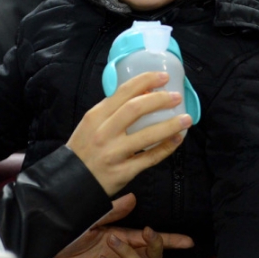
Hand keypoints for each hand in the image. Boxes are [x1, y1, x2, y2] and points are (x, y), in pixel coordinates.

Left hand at [55, 193, 193, 257]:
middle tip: (146, 236)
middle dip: (154, 247)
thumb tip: (132, 198)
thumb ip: (111, 211)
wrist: (46, 247)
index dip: (169, 240)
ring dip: (129, 257)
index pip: (149, 240)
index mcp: (119, 237)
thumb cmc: (66, 233)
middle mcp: (120, 253)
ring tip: (109, 250)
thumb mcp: (89, 219)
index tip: (187, 241)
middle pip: (151, 256)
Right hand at [66, 71, 190, 196]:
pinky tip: (177, 139)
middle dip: (160, 100)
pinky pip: (150, 158)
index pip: (122, 92)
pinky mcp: (124, 172)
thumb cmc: (84, 147)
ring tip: (186, 118)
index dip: (145, 81)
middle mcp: (104, 132)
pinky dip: (166, 147)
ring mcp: (114, 153)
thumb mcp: (90, 123)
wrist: (73, 180)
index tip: (162, 77)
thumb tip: (143, 93)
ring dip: (170, 125)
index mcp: (95, 116)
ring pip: (147, 135)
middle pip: (135, 109)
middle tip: (176, 96)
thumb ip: (112, 110)